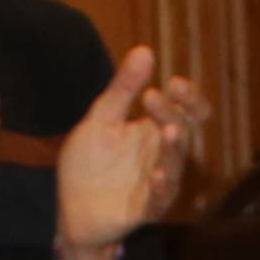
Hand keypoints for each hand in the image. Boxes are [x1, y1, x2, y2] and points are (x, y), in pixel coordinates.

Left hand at [54, 45, 206, 259]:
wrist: (71, 208)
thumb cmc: (89, 164)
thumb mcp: (101, 118)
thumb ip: (122, 89)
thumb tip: (144, 50)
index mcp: (156, 131)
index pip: (188, 111)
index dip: (188, 97)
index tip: (174, 82)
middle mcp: (162, 156)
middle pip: (183, 131)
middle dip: (172, 113)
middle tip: (151, 98)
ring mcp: (156, 183)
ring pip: (175, 165)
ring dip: (174, 148)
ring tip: (170, 130)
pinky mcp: (145, 209)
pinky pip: (160, 200)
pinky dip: (162, 188)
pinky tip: (158, 175)